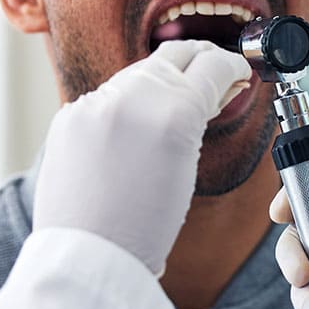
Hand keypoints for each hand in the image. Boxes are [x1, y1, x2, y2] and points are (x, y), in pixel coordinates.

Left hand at [34, 40, 250, 275]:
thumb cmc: (144, 227)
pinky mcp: (70, 114)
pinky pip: (107, 96)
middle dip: (200, 59)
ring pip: (140, 71)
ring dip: (161, 82)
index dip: (233, 66)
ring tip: (172, 109)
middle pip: (178, 52)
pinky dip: (125, 105)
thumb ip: (198, 116)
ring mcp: (97, 102)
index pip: (214, 64)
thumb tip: (213, 89)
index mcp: (175, 112)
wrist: (88, 256)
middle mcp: (134, 96)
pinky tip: (133, 130)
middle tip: (213, 74)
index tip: (238, 73)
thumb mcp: (189, 166)